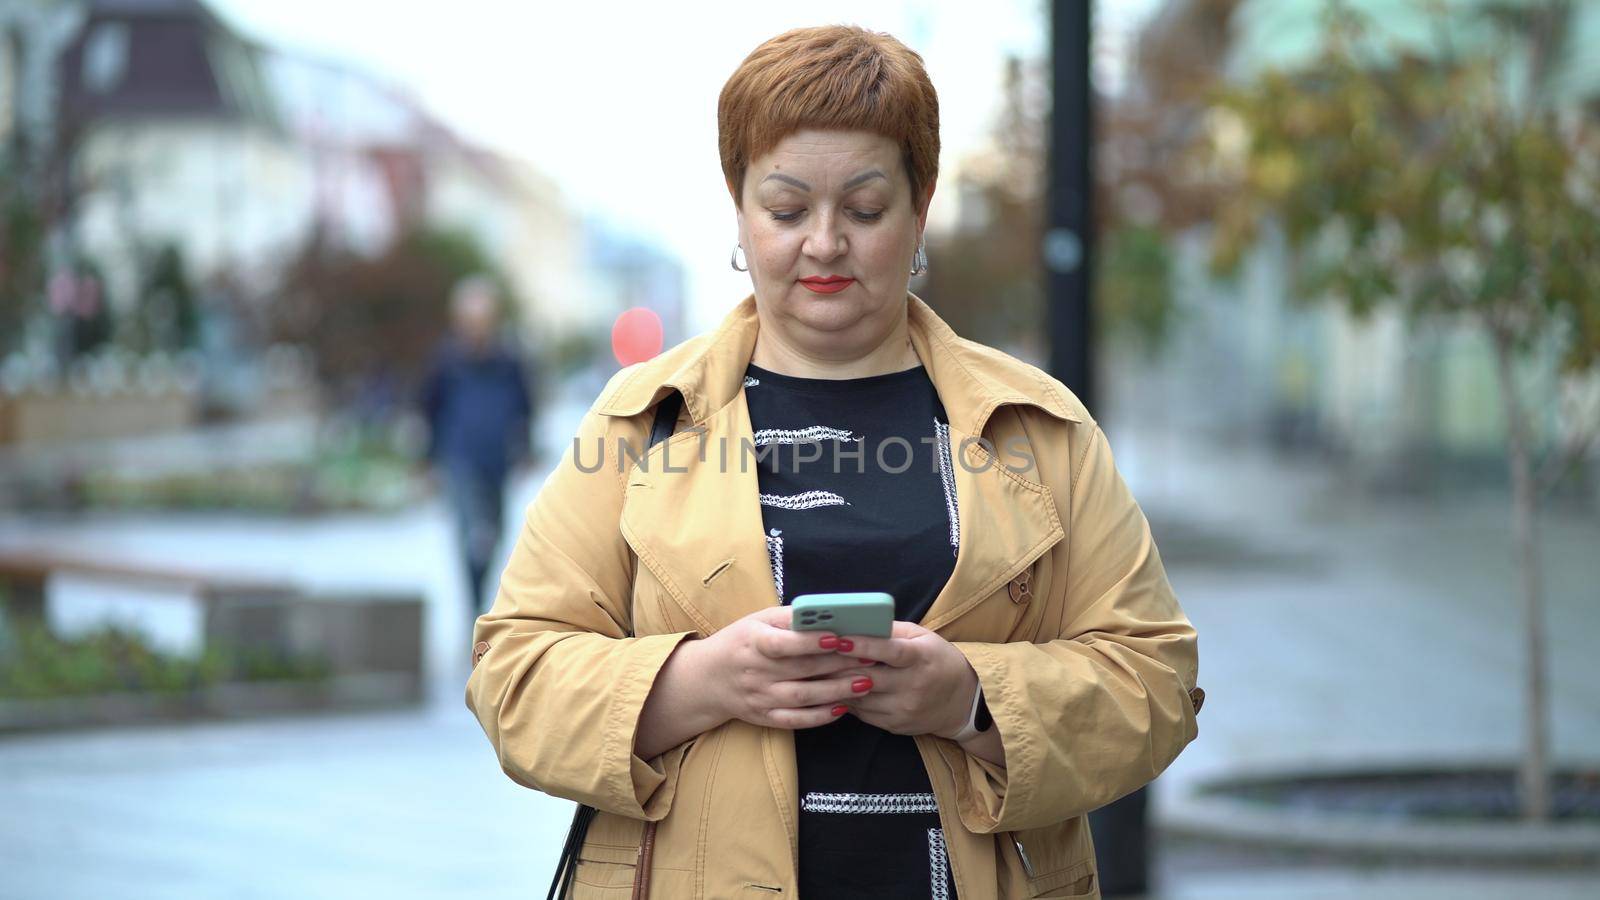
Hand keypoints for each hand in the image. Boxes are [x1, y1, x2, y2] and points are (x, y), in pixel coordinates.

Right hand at [694, 606, 876, 729]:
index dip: (811, 641)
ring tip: (865, 683)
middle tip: (870, 657)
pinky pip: (795, 720)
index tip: (840, 636)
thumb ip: (791, 619)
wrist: (707, 679)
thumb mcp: (758, 621)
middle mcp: (755, 672)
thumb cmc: (742, 641)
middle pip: (801, 670)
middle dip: (838, 664)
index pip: (783, 643)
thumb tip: (830, 613)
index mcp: (752, 642)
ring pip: (802, 697)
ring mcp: (760, 697)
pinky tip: (843, 708)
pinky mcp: (764, 717)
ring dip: (836, 691)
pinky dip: (820, 716)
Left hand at [829, 621, 979, 738]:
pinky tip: (833, 689)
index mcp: (921, 658)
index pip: (889, 652)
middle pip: (868, 678)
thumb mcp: (922, 637)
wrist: (962, 702)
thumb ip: (891, 630)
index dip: (862, 646)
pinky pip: (862, 713)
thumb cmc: (937, 660)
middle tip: (811, 656)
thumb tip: (856, 621)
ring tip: (816, 672)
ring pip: (860, 698)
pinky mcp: (895, 725)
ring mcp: (904, 709)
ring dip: (836, 685)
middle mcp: (913, 686)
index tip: (838, 639)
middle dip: (837, 667)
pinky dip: (846, 700)